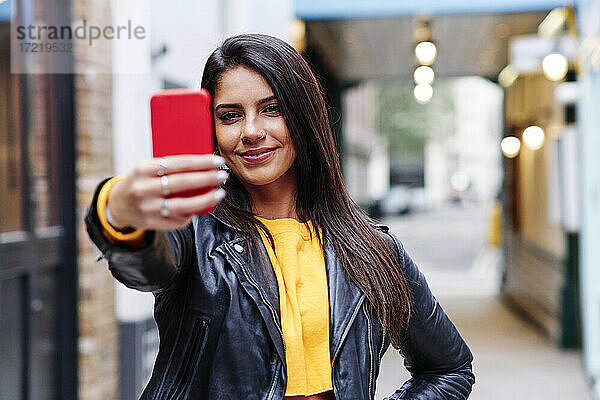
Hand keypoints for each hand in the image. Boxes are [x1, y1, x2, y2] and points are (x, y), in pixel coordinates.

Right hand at [107, 154, 227, 230]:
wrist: (117, 205)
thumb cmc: (140, 183)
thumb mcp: (148, 169)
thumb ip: (169, 168)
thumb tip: (203, 167)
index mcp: (143, 169)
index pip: (178, 163)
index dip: (200, 162)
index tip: (217, 161)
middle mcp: (143, 188)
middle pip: (182, 183)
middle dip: (207, 178)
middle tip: (223, 176)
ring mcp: (147, 207)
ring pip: (182, 205)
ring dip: (205, 199)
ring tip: (219, 194)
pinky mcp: (151, 223)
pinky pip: (177, 220)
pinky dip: (192, 214)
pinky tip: (202, 208)